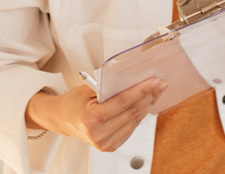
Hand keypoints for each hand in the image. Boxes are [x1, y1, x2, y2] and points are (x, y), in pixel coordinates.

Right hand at [26, 78, 166, 151]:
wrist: (63, 119)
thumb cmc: (74, 102)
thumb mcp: (89, 88)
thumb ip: (110, 85)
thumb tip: (136, 77)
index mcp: (91, 119)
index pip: (123, 102)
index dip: (141, 91)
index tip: (155, 81)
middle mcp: (98, 134)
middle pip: (132, 112)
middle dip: (149, 96)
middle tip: (160, 84)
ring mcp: (104, 143)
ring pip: (134, 121)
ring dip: (147, 105)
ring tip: (156, 92)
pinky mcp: (109, 147)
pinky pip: (131, 129)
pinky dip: (140, 115)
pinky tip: (145, 104)